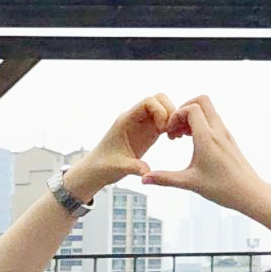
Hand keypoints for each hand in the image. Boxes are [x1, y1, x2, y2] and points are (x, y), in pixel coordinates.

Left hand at [65, 94, 179, 197]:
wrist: (97, 170)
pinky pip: (163, 120)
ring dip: (172, 118)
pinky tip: (172, 138)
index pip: (148, 101)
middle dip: (169, 112)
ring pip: (163, 108)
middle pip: (158, 100)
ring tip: (173, 135)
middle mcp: (135, 119)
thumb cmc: (103, 166)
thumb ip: (134, 167)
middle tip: (171, 131)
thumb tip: (147, 172)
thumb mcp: (119, 168)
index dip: (160, 111)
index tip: (162, 129)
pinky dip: (171, 125)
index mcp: (126, 120)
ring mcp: (142, 124)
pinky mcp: (147, 132)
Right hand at [139, 94, 268, 212]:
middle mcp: (218, 131)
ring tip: (182, 136)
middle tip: (175, 128)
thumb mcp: (190, 183)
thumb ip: (164, 179)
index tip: (169, 132)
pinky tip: (193, 142)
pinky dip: (201, 124)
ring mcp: (225, 133)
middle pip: (202, 101)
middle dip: (184, 109)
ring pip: (209, 110)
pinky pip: (214, 120)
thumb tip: (144, 180)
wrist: (250, 193)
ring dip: (192, 117)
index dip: (176, 115)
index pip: (191, 108)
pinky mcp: (229, 139)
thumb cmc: (223, 189)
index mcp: (208, 138)